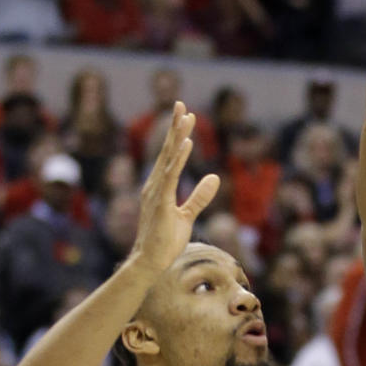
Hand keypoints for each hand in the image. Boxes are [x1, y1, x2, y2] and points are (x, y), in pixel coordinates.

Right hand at [130, 102, 220, 274]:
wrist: (151, 262)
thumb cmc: (165, 241)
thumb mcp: (187, 215)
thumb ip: (200, 196)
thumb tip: (214, 177)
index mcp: (160, 186)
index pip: (170, 155)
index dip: (178, 134)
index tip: (186, 115)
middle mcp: (155, 184)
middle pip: (167, 150)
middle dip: (175, 126)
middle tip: (181, 103)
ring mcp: (155, 192)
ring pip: (168, 158)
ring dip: (178, 136)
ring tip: (186, 116)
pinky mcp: (160, 202)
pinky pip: (170, 175)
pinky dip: (179, 158)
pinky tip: (186, 143)